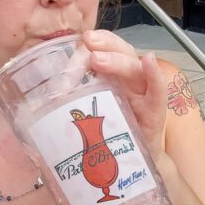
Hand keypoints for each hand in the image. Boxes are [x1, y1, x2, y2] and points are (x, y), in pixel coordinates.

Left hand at [82, 30, 166, 161]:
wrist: (133, 167)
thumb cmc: (109, 139)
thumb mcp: (89, 117)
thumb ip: (74, 101)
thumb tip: (46, 92)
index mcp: (116, 80)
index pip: (111, 51)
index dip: (100, 41)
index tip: (82, 37)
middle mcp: (132, 83)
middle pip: (124, 54)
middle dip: (107, 44)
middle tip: (88, 41)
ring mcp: (145, 97)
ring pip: (136, 70)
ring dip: (118, 61)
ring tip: (96, 59)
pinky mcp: (155, 116)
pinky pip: (158, 94)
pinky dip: (155, 76)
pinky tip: (149, 62)